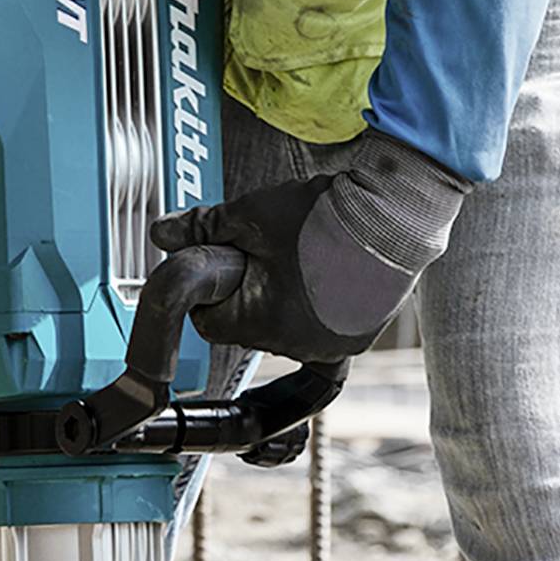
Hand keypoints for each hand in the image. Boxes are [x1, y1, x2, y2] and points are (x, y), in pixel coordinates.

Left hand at [151, 131, 469, 363]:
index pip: (210, 322)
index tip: (229, 262)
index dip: (214, 288)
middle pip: (249, 326)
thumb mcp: (250, 215)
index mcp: (260, 323)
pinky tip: (326, 277)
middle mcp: (296, 346)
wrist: (396, 214)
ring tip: (304, 257)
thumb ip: (202, 228)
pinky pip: (322, 331)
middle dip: (250, 292)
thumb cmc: (326, 216)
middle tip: (268, 251)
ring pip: (285, 329)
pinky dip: (318, 308)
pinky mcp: (358, 340)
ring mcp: (330, 346)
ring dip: (285, 300)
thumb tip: (163, 233)